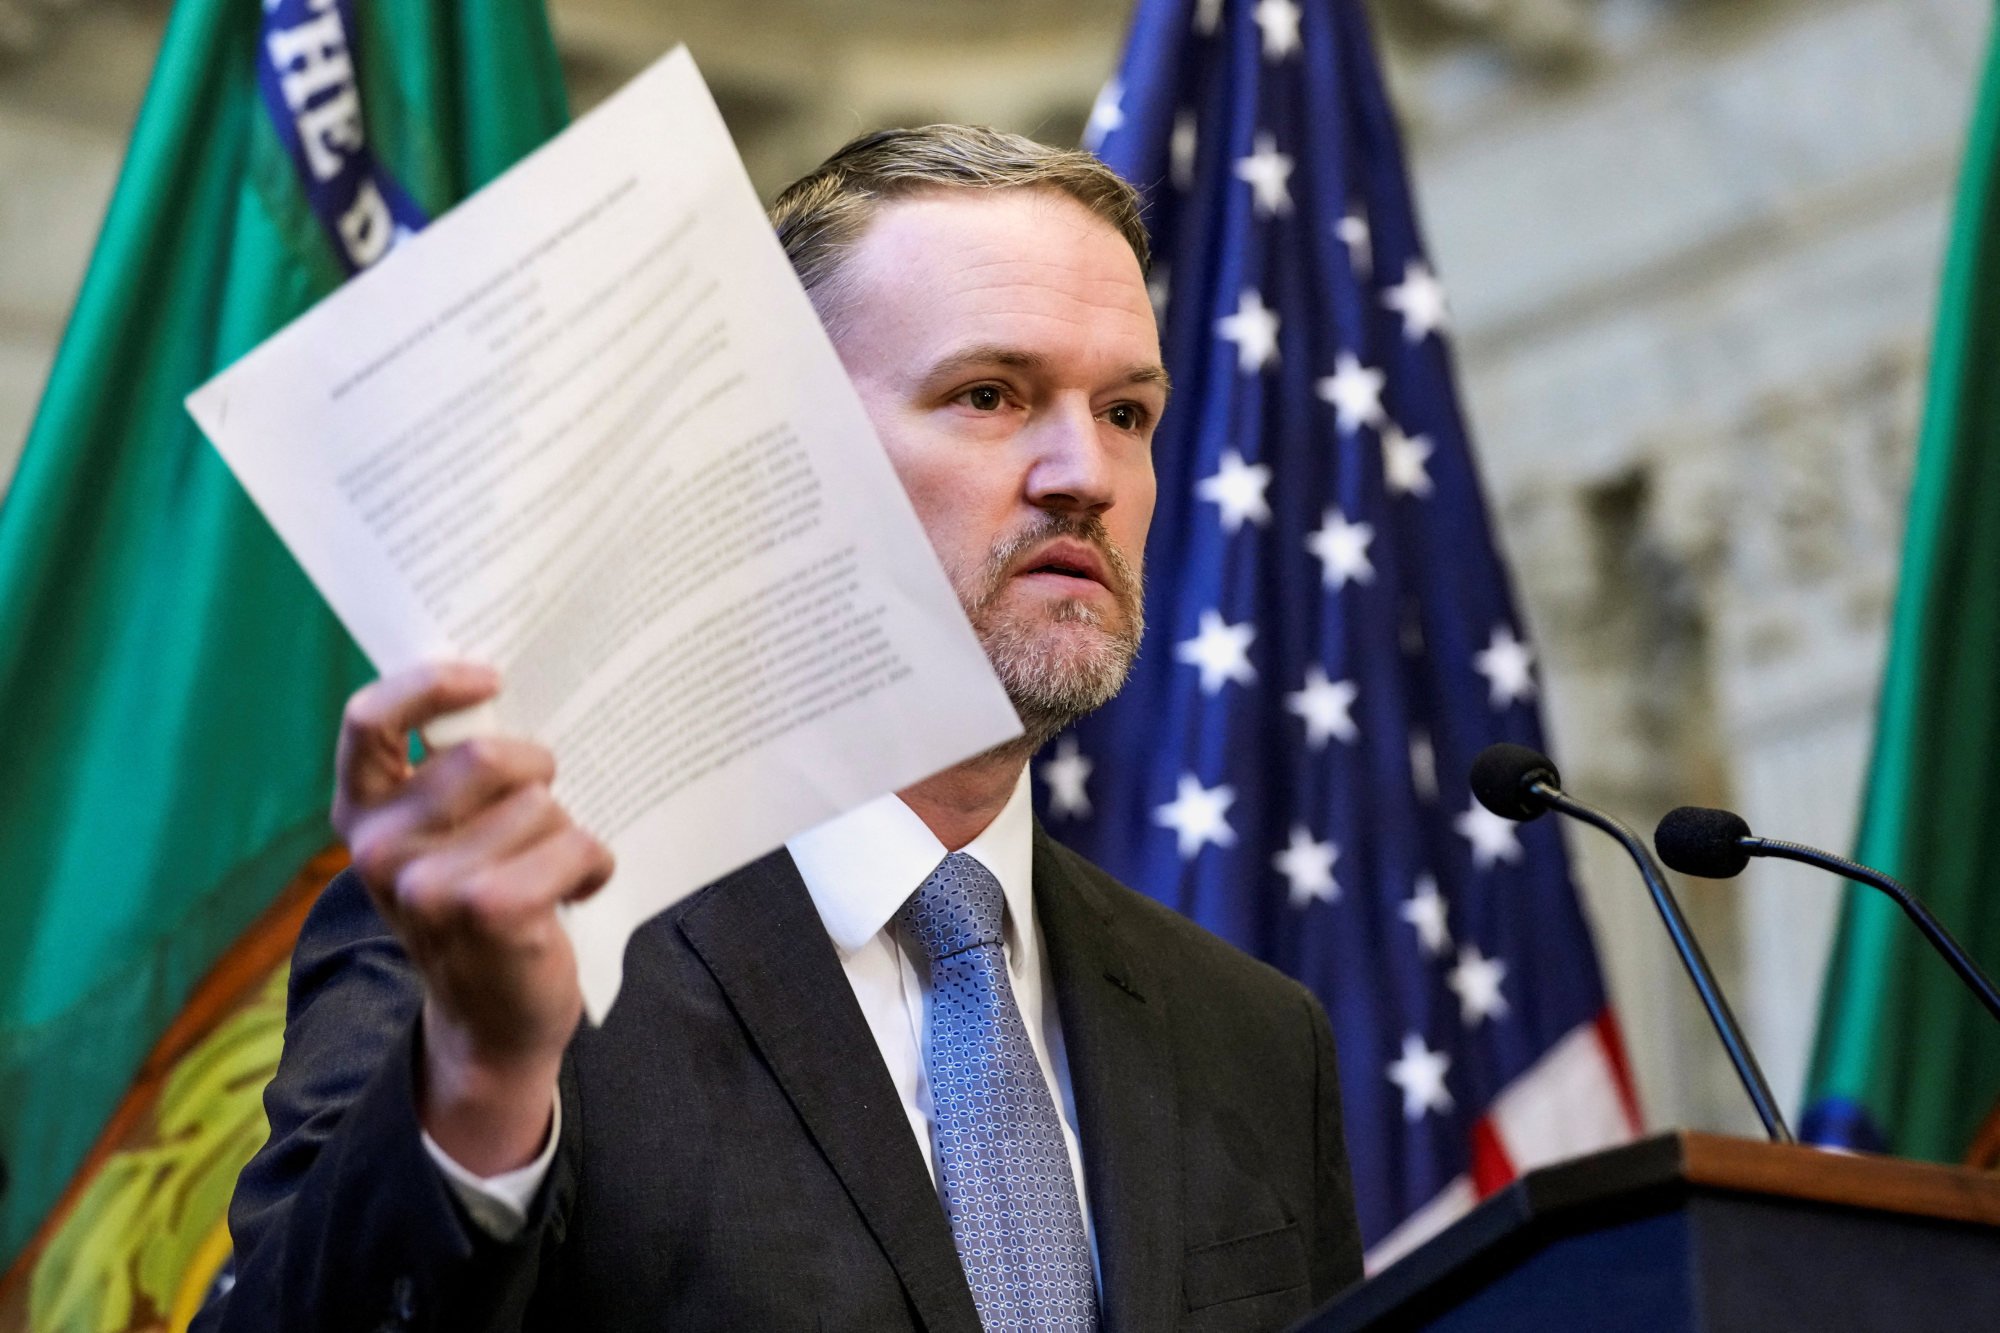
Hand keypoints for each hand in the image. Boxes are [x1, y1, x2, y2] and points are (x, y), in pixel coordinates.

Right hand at [334, 662, 613, 1172]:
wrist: (490, 1022)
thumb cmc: (478, 907)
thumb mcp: (444, 839)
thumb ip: (451, 776)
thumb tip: (507, 691)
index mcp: (362, 814)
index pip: (369, 720)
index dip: (430, 684)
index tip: (489, 679)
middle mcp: (379, 848)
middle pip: (486, 758)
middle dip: (537, 773)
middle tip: (543, 807)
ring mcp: (428, 883)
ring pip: (541, 804)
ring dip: (567, 832)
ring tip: (553, 870)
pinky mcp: (489, 909)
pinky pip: (573, 845)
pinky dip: (593, 863)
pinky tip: (579, 890)